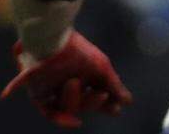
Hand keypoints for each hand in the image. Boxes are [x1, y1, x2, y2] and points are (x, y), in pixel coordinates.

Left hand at [0, 31, 132, 127]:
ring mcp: (54, 88)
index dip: (106, 103)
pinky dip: (63, 119)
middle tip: (104, 99)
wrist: (53, 44)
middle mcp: (69, 82)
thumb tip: (128, 102)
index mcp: (84, 73)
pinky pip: (51, 113)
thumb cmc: (78, 52)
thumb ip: (114, 85)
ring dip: (75, 99)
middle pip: (84, 103)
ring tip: (73, 81)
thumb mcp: (102, 68)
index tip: (116, 109)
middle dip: (94, 103)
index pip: (96, 93)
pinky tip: (77, 123)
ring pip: (69, 107)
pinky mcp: (39, 94)